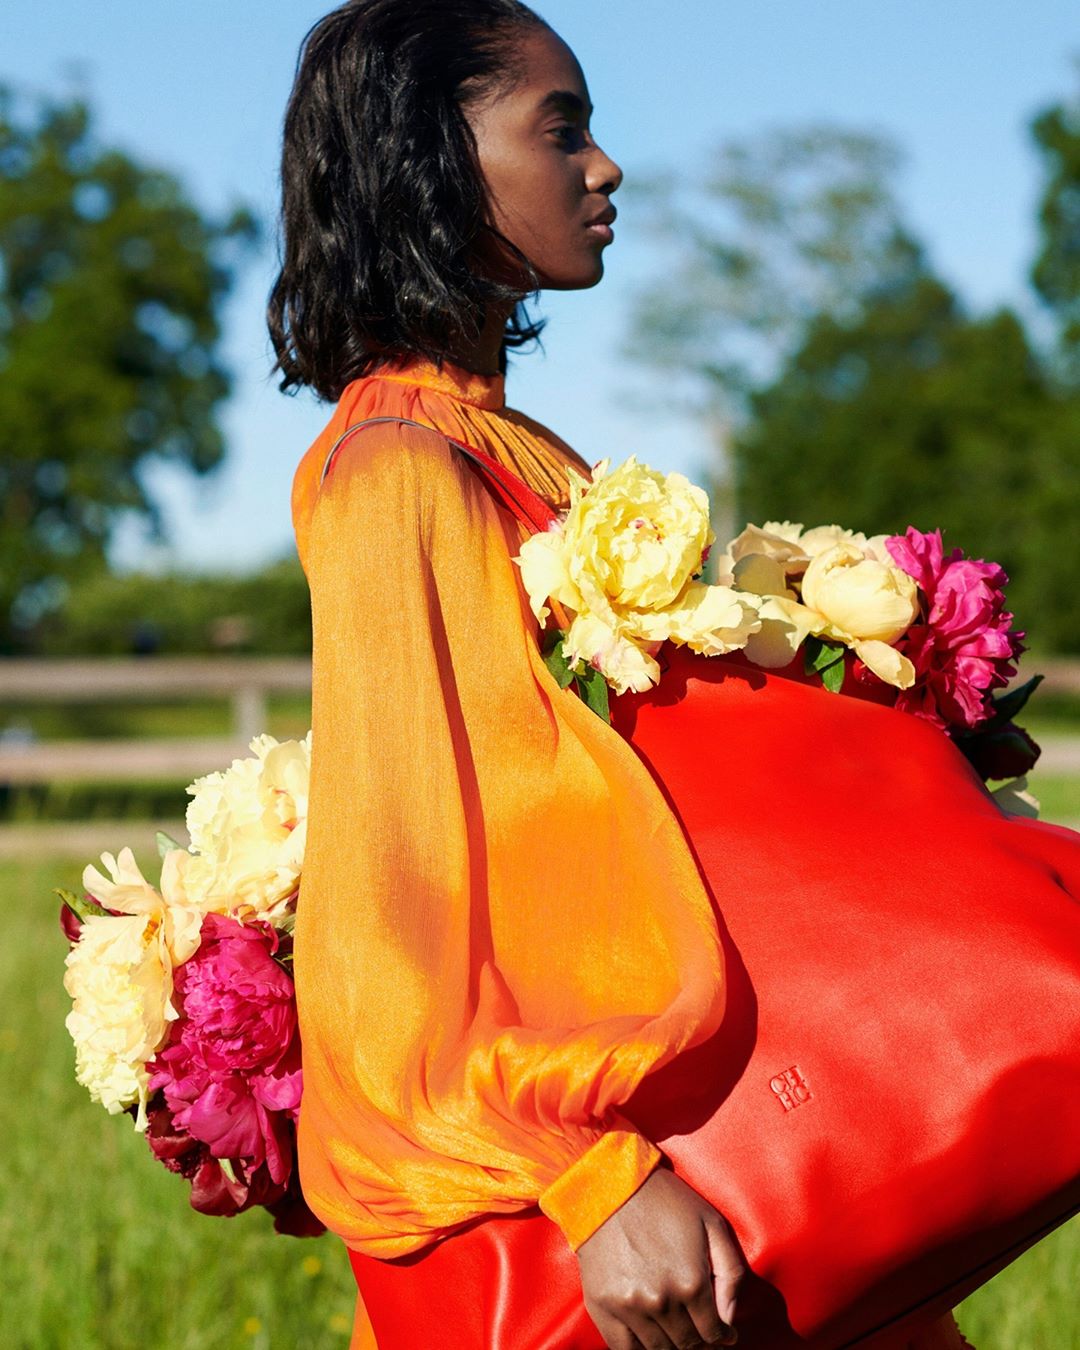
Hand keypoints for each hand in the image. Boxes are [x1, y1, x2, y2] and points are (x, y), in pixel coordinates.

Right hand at [575, 1166, 744, 1348]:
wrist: (609, 1185)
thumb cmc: (664, 1200)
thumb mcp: (711, 1223)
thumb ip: (732, 1273)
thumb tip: (730, 1316)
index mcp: (691, 1283)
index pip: (714, 1334)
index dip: (723, 1338)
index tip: (723, 1335)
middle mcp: (661, 1302)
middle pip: (688, 1345)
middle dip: (700, 1343)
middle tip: (702, 1336)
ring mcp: (629, 1308)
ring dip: (673, 1347)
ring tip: (679, 1336)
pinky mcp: (602, 1307)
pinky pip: (624, 1349)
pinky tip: (650, 1341)